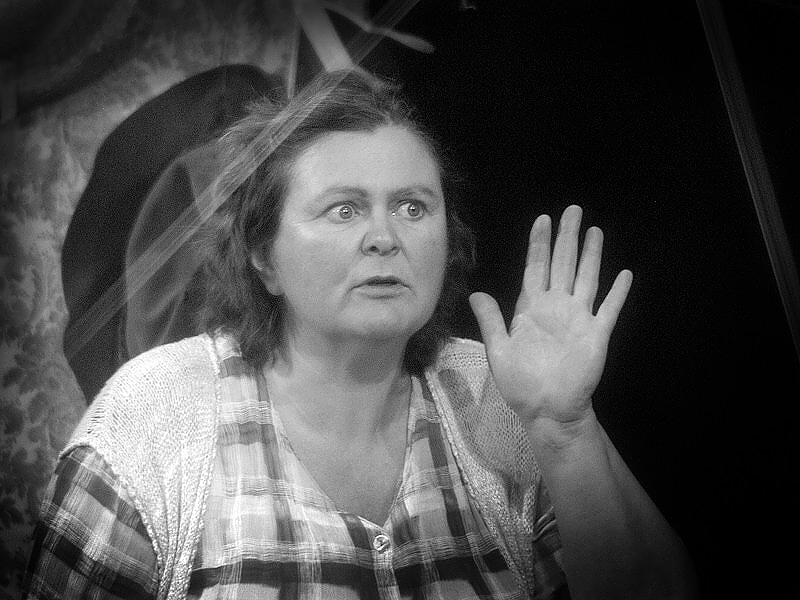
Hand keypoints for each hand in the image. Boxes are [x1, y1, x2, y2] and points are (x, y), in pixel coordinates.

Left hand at [469, 205, 631, 437]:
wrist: (546, 409)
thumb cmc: (520, 383)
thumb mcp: (498, 350)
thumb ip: (491, 320)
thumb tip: (475, 293)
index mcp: (531, 308)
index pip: (535, 267)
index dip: (539, 243)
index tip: (543, 219)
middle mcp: (555, 307)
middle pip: (562, 264)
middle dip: (566, 237)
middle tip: (573, 210)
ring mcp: (577, 319)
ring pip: (585, 278)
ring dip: (591, 255)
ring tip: (595, 230)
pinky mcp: (596, 335)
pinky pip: (609, 309)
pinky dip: (617, 292)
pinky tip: (625, 273)